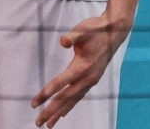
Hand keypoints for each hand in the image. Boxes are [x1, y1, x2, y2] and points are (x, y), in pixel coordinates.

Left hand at [31, 13, 130, 127]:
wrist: (115, 31)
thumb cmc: (96, 29)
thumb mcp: (83, 30)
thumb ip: (72, 37)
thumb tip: (63, 41)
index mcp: (83, 66)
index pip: (61, 83)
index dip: (47, 93)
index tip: (34, 103)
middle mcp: (87, 77)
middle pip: (66, 98)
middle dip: (51, 110)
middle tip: (38, 122)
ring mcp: (91, 80)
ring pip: (73, 100)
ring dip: (60, 112)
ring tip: (48, 124)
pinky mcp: (92, 79)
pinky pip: (79, 96)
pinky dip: (70, 106)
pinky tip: (63, 113)